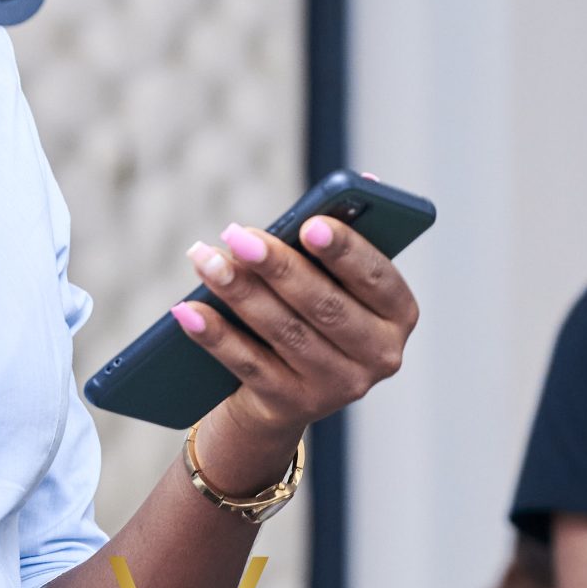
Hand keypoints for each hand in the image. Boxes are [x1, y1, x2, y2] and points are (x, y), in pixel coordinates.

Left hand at [171, 215, 418, 468]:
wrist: (283, 391)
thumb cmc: (311, 310)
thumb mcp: (330, 278)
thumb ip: (335, 240)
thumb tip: (361, 183)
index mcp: (398, 314)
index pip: (378, 278)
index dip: (345, 251)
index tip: (309, 224)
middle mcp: (378, 355)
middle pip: (325, 306)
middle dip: (278, 267)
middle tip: (238, 235)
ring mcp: (337, 386)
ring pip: (284, 332)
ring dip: (239, 292)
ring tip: (205, 260)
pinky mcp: (293, 405)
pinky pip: (249, 365)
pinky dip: (216, 336)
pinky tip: (188, 310)